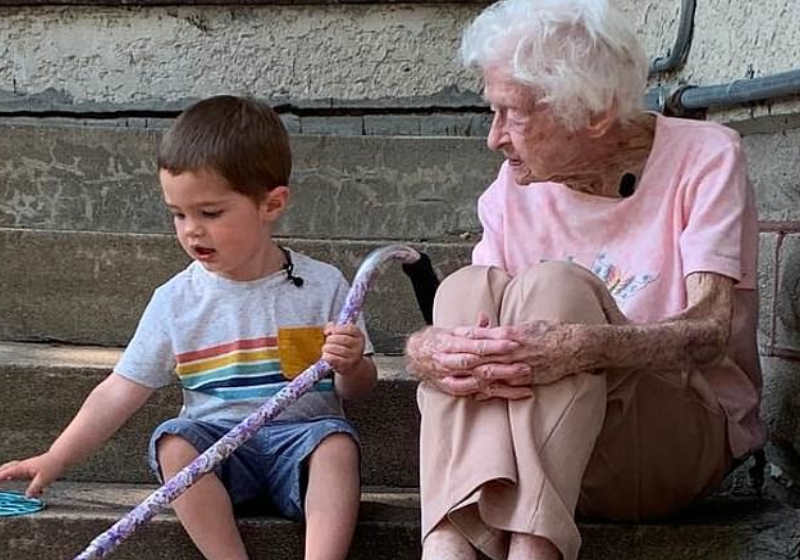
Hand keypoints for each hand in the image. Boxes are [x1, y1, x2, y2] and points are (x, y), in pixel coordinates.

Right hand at [0, 452, 65, 496]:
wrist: (61, 457)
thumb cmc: (53, 466)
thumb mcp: (44, 479)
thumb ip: (35, 488)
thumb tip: (27, 496)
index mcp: (23, 467)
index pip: (6, 473)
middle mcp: (23, 466)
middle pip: (6, 468)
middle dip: (0, 474)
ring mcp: (27, 467)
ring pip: (12, 469)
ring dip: (5, 474)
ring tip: (1, 479)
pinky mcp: (31, 469)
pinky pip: (19, 472)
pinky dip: (14, 475)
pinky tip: (13, 480)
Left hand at [322, 323, 364, 375]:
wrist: (352, 365)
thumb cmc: (345, 347)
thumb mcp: (343, 336)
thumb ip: (335, 329)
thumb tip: (327, 330)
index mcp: (359, 335)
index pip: (350, 329)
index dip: (336, 329)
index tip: (328, 332)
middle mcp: (359, 345)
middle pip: (343, 339)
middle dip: (331, 339)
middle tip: (327, 342)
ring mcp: (355, 356)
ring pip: (338, 349)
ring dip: (327, 348)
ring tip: (325, 349)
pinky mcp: (347, 365)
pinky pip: (335, 359)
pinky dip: (327, 356)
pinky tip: (325, 355)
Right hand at [406, 313, 532, 399]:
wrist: (414, 357)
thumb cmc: (435, 341)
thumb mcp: (451, 330)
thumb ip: (472, 328)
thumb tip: (486, 318)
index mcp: (450, 341)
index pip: (476, 342)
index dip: (495, 343)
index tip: (513, 342)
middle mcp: (450, 360)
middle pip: (480, 362)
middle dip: (503, 364)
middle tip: (525, 363)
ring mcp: (452, 376)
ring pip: (480, 378)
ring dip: (503, 378)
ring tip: (524, 378)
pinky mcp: (454, 388)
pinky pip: (476, 392)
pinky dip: (496, 392)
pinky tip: (513, 392)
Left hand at [450, 320, 585, 386]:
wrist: (575, 345)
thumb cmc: (551, 333)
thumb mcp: (526, 326)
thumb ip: (506, 330)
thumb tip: (489, 327)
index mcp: (510, 333)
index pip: (480, 336)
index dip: (462, 339)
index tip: (446, 340)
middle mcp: (511, 349)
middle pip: (479, 355)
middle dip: (458, 360)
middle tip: (438, 363)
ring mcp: (519, 364)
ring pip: (489, 372)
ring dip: (469, 377)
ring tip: (450, 381)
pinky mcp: (527, 377)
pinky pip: (505, 385)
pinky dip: (490, 390)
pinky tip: (477, 394)